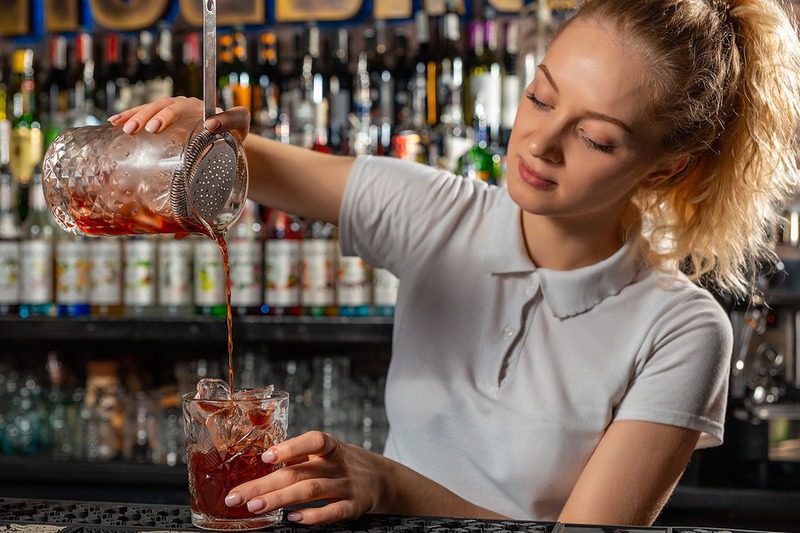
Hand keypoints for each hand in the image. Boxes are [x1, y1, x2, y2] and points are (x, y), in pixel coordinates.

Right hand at [107, 96, 250, 143]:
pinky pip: (144, 116)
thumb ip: (232, 120)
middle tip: (136, 131)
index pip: (179, 107)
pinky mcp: (163, 123)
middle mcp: (182, 107)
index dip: (166, 116)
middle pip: (161, 108)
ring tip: (123, 129)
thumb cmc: (235, 133)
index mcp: (197, 107)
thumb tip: (211, 125)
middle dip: (146, 118)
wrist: (231, 142)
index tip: (155, 129)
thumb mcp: (240, 126)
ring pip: (149, 110)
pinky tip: (114, 123)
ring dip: (134, 117)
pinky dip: (129, 117)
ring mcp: (171, 114)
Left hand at [224, 431, 384, 524]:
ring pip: (312, 491)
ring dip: (280, 499)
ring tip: (255, 507)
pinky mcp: (354, 506)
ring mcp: (347, 486)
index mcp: (330, 447)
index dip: (291, 447)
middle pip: (300, 472)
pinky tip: (293, 518)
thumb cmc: (342, 463)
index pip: (314, 441)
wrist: (382, 478)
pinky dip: (314, 516)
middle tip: (237, 496)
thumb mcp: (326, 453)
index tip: (266, 457)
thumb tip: (257, 466)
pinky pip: (334, 511)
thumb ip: (299, 457)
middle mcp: (338, 464)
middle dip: (265, 484)